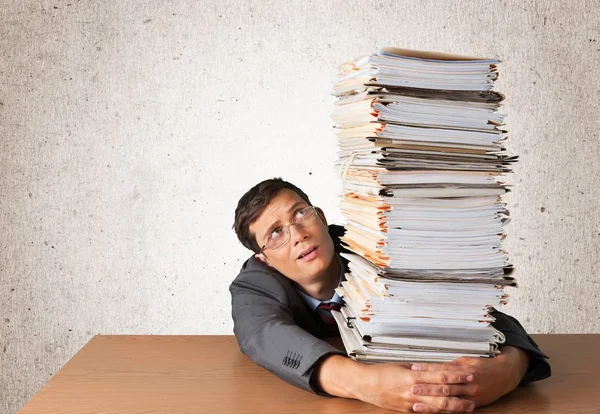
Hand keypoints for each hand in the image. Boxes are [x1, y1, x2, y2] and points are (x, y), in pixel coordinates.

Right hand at [356, 362, 475, 411]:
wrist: (364, 384)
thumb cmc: (381, 373)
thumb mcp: (402, 365)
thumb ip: (419, 369)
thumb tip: (435, 368)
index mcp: (412, 375)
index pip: (440, 375)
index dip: (456, 375)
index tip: (468, 374)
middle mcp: (413, 391)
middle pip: (442, 392)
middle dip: (461, 391)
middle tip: (475, 390)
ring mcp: (410, 403)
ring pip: (438, 406)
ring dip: (455, 406)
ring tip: (468, 405)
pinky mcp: (407, 411)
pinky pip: (427, 412)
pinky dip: (440, 412)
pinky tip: (450, 412)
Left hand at [410, 347, 529, 407]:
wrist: (504, 375)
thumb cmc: (483, 365)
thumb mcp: (467, 360)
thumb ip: (450, 365)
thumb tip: (432, 367)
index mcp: (465, 370)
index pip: (442, 369)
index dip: (428, 369)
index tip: (414, 368)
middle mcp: (468, 384)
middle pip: (444, 386)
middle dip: (427, 388)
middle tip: (412, 387)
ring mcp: (471, 396)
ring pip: (448, 401)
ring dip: (431, 403)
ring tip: (416, 404)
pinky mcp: (473, 405)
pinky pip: (455, 410)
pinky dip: (442, 412)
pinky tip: (431, 412)